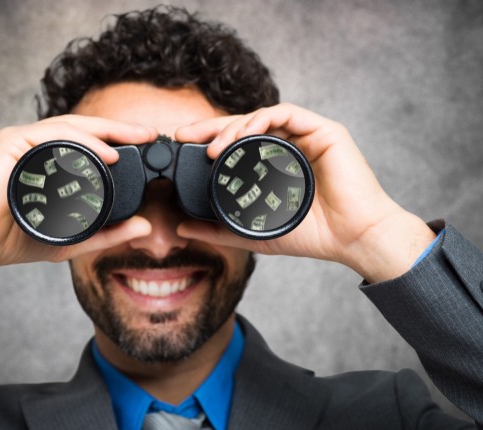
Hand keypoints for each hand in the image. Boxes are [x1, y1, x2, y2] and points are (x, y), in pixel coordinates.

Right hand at [0, 116, 156, 299]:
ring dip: (105, 131)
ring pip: (71, 126)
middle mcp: (36, 145)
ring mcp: (22, 141)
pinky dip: (81, 141)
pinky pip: (51, 136)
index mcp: (48, 159)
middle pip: (84, 128)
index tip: (147, 142)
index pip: (89, 141)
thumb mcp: (75, 235)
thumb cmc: (16, 238)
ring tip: (134, 139)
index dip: (119, 138)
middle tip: (150, 133)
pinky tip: (105, 153)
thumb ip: (109, 232)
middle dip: (120, 128)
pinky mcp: (10, 143)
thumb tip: (146, 226)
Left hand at [175, 103, 435, 282]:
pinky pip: (287, 114)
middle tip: (184, 134)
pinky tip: (242, 135)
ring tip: (212, 147)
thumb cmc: (312, 235)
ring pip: (262, 117)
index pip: (236, 144)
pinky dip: (261, 120)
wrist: (352, 239)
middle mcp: (289, 145)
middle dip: (211, 127)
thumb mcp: (253, 232)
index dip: (209, 139)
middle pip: (244, 126)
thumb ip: (218, 230)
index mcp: (275, 164)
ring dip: (233, 126)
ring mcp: (306, 136)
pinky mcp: (324, 131)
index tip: (183, 144)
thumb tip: (181, 228)